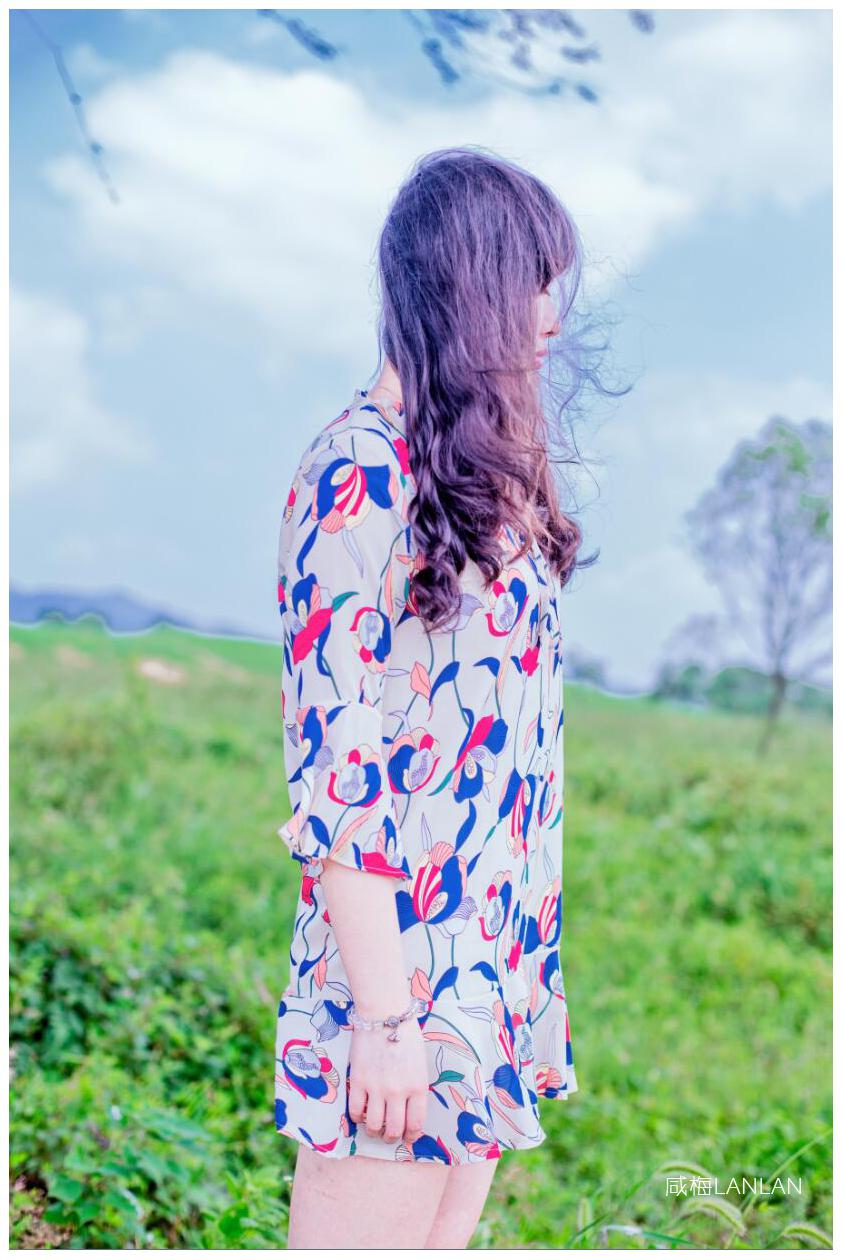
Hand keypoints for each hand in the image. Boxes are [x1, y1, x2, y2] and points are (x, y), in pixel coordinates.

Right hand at [347, 1017, 428, 1145]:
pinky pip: (355, 1111)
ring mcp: (377, 1088)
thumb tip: (409, 1108)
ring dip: (374, 1131)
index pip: (416, 1124)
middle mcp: (398, 1091)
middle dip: (391, 1137)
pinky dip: (357, 1117)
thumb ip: (415, 1087)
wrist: (384, 1014)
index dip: (411, 1136)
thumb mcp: (420, 1063)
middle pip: (394, 1130)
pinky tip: (360, 1112)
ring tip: (374, 1126)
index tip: (408, 1137)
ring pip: (374, 1125)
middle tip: (388, 1135)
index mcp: (418, 1086)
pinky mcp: (358, 1081)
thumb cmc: (406, 1034)